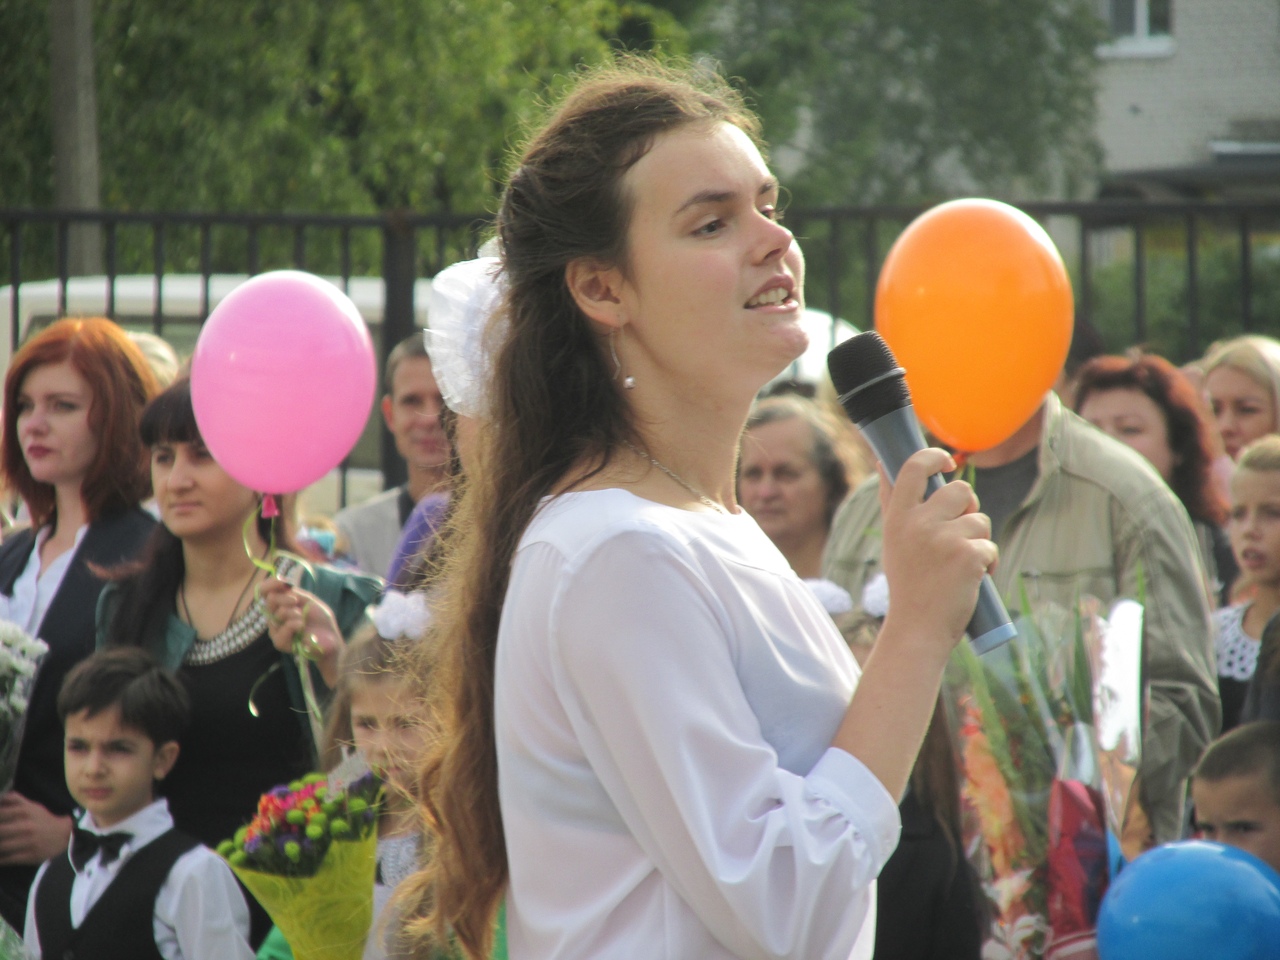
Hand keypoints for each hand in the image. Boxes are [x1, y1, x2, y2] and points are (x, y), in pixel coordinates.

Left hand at [0, 792, 72, 864]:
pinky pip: (10, 859)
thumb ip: (16, 799)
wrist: (65, 835)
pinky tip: (1, 858)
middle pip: (1, 830)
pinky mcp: (32, 855)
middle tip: (0, 834)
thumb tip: (1, 796)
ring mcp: (30, 841)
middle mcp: (28, 826)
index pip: (2, 813)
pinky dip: (2, 860)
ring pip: (3, 846)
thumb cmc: (43, 819)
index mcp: (26, 812)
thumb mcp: (33, 806)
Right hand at [259, 576, 343, 686]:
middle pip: (269, 601)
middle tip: (296, 601)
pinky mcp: (281, 643)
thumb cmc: (320, 618)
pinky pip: (280, 632)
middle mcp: (274, 616)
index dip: (269, 585)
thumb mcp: (308, 600)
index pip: (265, 592)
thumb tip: (281, 582)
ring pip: (275, 615)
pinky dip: (292, 625)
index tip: (282, 581)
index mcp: (280, 604)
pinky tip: (301, 625)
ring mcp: (276, 630)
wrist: (330, 637)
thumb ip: (293, 592)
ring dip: (291, 613)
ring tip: (302, 617)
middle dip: (283, 598)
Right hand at [877, 448, 997, 656]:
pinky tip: (972, 581)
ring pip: (980, 521)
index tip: (947, 465)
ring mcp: (944, 539)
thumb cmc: (907, 583)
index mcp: (898, 517)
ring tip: (960, 565)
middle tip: (959, 535)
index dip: (934, 457)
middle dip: (969, 510)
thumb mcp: (892, 539)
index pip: (914, 467)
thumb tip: (882, 461)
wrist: (917, 629)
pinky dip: (987, 564)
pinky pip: (990, 547)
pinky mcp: (969, 556)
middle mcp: (919, 523)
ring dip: (979, 541)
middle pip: (961, 491)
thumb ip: (891, 500)